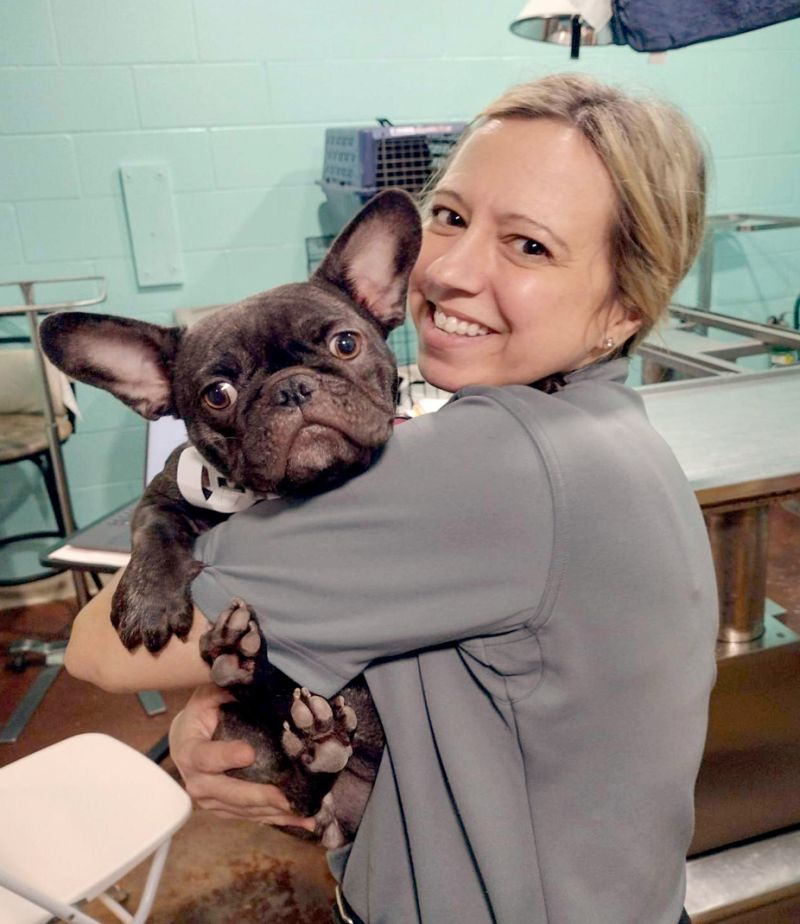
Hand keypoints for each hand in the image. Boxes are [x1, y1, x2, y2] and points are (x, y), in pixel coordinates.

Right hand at [169, 683, 314, 830]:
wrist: (186, 740)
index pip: (206, 757)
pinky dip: (276, 818)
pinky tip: (302, 819)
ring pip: (243, 810)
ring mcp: (210, 800)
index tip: (249, 753)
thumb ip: (226, 690)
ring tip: (306, 814)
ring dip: (275, 813)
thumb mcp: (208, 696)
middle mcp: (197, 781)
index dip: (226, 756)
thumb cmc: (202, 713)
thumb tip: (254, 679)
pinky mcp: (224, 809)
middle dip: (261, 797)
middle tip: (288, 798)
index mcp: (191, 750)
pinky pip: (250, 816)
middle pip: (229, 793)